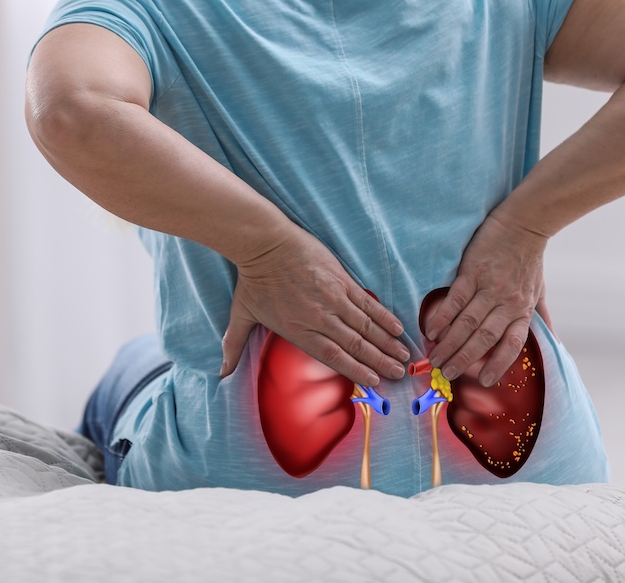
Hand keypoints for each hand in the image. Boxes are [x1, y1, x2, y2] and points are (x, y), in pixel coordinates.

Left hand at [221, 224, 410, 387]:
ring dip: (387, 343)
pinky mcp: (341, 280)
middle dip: (380, 362)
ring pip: (366, 326)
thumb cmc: (253, 279)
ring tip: (404, 356)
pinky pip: (367, 302)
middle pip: (356, 346)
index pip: (334, 358)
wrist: (264, 242)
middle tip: (399, 375)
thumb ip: (234, 345)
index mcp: (299, 331)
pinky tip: (397, 327)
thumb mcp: (241, 314)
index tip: (375, 382)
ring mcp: (333, 298)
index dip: (357, 370)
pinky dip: (383, 316)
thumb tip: (220, 372)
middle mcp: (320, 319)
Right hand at [423, 213, 547, 385]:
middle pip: (483, 338)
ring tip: (435, 357)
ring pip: (467, 323)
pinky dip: (443, 317)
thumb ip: (543, 317)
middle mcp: (507, 303)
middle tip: (446, 372)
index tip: (485, 381)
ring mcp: (489, 288)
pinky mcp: (473, 272)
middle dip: (463, 359)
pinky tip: (431, 330)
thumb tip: (555, 341)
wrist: (524, 223)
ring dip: (449, 343)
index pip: (511, 344)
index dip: (499, 364)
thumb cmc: (530, 258)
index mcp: (523, 310)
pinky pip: (455, 300)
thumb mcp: (540, 291)